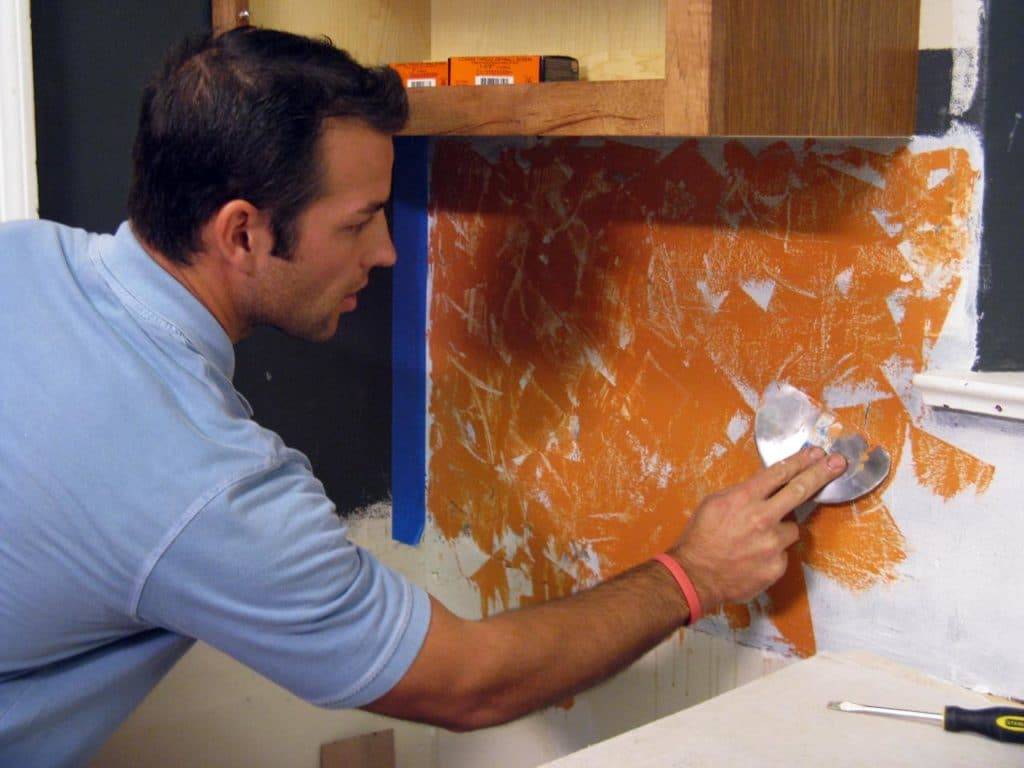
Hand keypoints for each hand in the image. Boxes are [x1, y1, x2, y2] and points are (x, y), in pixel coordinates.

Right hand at [666, 447, 846, 613]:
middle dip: (820, 473)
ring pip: (792, 528)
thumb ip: (742, 494)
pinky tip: (753, 557)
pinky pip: (783, 553)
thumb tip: (764, 489)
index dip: (800, 460)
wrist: (695, 576)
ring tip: (756, 539)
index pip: (779, 473)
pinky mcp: (777, 566)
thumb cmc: (700, 538)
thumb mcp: (713, 503)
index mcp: (744, 498)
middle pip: (800, 490)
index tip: (815, 453)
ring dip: (781, 530)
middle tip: (837, 463)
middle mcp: (762, 518)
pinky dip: (773, 553)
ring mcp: (772, 543)